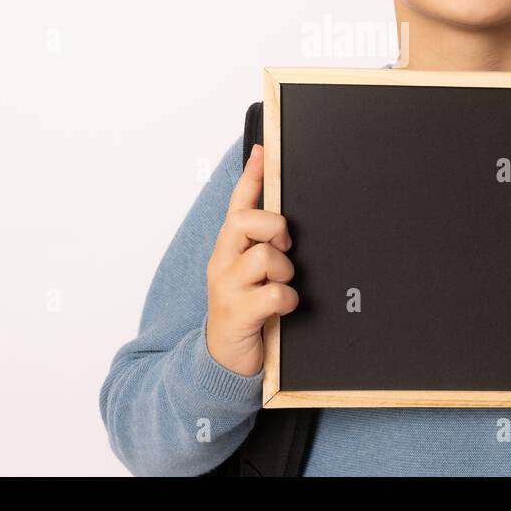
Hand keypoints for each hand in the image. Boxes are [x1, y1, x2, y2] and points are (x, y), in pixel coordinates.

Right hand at [205, 143, 299, 377]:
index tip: (263, 150)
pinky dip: (288, 300)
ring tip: (281, 287)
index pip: (238, 204)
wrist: (225, 360)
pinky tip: (284, 309)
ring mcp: (226, 287)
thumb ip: (264, 248)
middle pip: (246, 221)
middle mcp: (223, 262)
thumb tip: (288, 224)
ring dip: (284, 272)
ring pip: (264, 256)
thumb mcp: (254, 275)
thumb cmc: (247, 311)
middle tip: (285, 248)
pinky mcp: (238, 313)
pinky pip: (274, 293)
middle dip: (275, 228)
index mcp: (229, 249)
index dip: (251, 177)